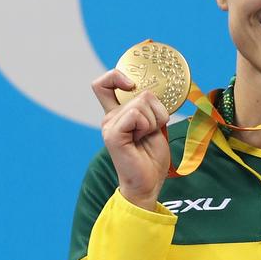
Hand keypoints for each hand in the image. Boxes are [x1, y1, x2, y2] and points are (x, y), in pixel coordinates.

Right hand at [93, 69, 170, 210]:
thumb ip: (148, 108)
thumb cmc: (151, 158)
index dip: (116, 76)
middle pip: (140, 92)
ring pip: (142, 102)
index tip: (132, 85)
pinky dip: (147, 125)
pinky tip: (141, 139)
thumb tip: (151, 92)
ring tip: (146, 138)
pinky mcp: (113, 134)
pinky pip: (136, 114)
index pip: (104, 84)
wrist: (148, 183)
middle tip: (151, 132)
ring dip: (154, 121)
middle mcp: (109, 117)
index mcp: (117, 114)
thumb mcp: (154, 126)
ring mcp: (109, 125)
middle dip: (157, 111)